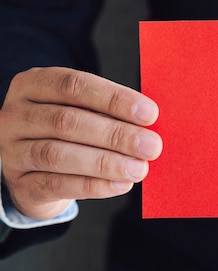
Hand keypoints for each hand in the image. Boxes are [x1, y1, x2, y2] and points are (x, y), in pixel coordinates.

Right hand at [0, 67, 162, 219]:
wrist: (37, 172)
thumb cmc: (71, 132)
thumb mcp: (85, 111)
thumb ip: (110, 112)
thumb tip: (150, 122)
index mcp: (34, 85)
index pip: (74, 85)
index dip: (114, 99)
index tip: (150, 113)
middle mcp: (16, 115)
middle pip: (67, 121)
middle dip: (116, 134)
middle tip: (151, 146)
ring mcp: (12, 151)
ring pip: (57, 155)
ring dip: (105, 162)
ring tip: (139, 168)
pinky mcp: (19, 185)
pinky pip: (56, 185)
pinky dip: (93, 185)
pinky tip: (121, 184)